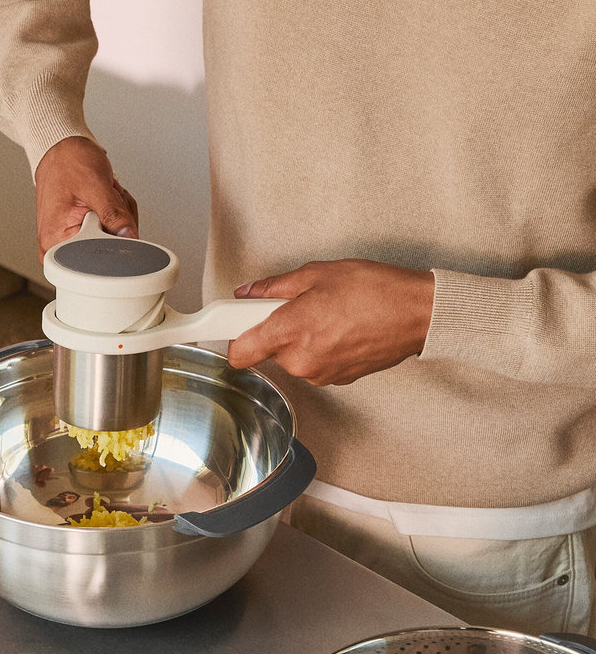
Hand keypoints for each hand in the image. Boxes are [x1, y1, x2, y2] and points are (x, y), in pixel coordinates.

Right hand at [33, 136, 138, 260]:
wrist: (60, 152)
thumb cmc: (69, 163)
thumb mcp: (95, 185)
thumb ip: (114, 215)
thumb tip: (130, 238)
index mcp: (55, 240)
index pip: (97, 257)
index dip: (114, 236)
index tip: (111, 215)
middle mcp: (56, 248)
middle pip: (106, 251)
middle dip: (117, 224)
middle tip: (105, 200)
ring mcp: (67, 244)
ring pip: (111, 243)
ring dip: (116, 218)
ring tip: (101, 199)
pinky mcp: (77, 238)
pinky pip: (107, 236)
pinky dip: (112, 218)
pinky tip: (101, 204)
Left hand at [227, 259, 434, 385]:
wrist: (419, 315)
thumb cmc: (376, 290)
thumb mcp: (318, 274)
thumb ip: (274, 287)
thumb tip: (247, 293)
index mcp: (290, 332)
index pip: (239, 353)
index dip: (233, 338)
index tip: (235, 326)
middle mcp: (300, 360)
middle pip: (268, 350)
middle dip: (277, 329)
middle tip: (301, 305)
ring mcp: (319, 374)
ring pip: (293, 357)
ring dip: (301, 338)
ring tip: (329, 315)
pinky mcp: (337, 380)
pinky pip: (314, 363)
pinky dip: (321, 347)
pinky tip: (343, 328)